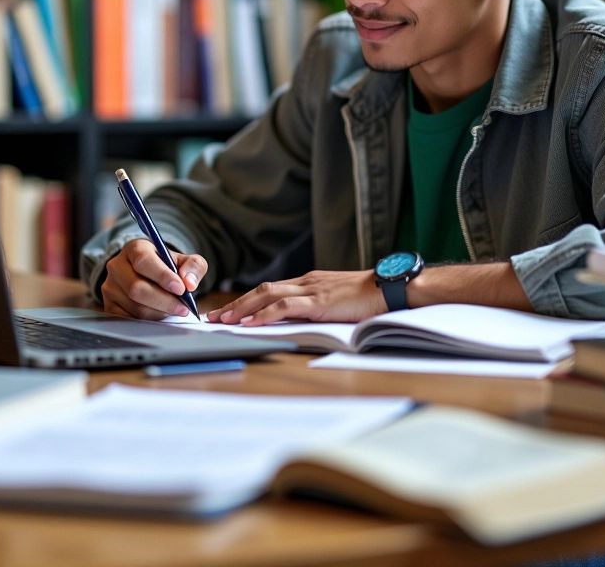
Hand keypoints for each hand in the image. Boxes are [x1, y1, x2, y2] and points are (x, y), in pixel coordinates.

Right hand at [100, 238, 206, 319]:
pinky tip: (159, 314)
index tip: (180, 288)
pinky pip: (129, 319)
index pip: (144, 261)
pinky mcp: (108, 306)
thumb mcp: (183, 260)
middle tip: (183, 307)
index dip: (163, 276)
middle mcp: (117, 265)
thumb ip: (193, 266)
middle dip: (164, 301)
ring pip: (135, 307)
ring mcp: (110, 287)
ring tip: (173, 308)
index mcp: (135, 248)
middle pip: (137, 288)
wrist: (147, 275)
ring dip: (159, 312)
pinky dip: (149, 321)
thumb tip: (189, 282)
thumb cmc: (165, 266)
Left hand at [207, 270, 384, 325]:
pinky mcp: (319, 301)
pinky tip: (250, 322)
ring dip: (243, 308)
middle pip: (263, 290)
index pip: (271, 289)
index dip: (248, 300)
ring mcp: (311, 289)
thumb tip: (298, 323)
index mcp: (309, 282)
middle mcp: (306, 282)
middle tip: (214, 317)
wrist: (389, 287)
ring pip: (268, 295)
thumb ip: (318, 308)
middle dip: (237, 304)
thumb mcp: (337, 302)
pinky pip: (285, 306)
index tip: (229, 311)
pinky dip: (264, 314)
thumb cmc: (368, 299)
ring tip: (224, 320)